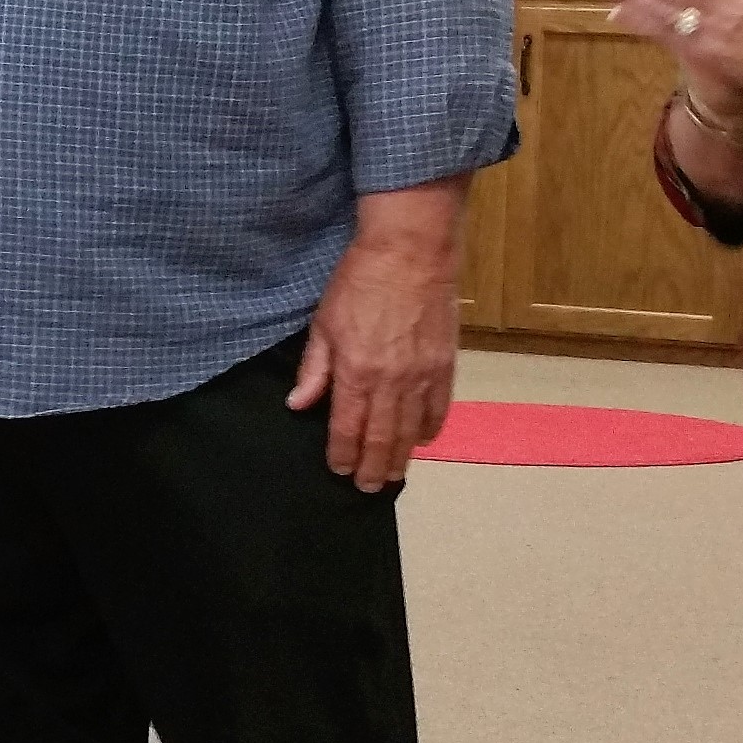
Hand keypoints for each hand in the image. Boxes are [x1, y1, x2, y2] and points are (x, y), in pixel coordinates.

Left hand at [288, 189, 464, 490]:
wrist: (410, 254)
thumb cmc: (360, 282)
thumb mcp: (324, 323)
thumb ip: (314, 369)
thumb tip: (298, 405)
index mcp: (356, 373)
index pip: (347, 428)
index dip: (342, 454)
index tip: (338, 470)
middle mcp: (390, 383)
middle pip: (382, 438)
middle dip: (373, 468)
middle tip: (368, 488)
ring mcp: (421, 376)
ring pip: (411, 431)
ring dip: (402, 458)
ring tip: (393, 477)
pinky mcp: (445, 365)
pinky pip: (439, 409)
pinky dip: (430, 429)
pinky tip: (423, 441)